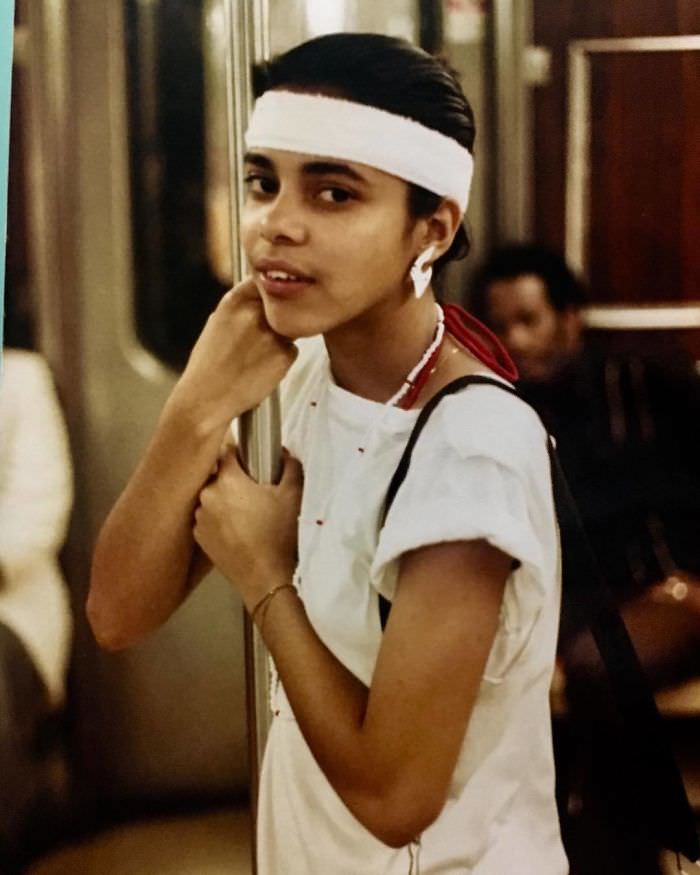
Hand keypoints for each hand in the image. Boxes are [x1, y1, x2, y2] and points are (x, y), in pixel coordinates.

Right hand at [171, 278, 297, 433]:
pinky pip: (291, 351)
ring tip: (255, 359)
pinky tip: (260, 371)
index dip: (269, 294)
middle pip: (281, 306)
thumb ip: (242, 308)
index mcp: (234, 301)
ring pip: (289, 330)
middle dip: (277, 319)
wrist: (207, 399)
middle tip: (260, 340)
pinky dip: (281, 360)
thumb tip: (264, 296)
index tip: (268, 304)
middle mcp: (255, 313)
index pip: (264, 283)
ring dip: (280, 340)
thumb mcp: (218, 324)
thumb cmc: (209, 365)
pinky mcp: (285, 355)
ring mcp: (272, 333)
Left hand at [193, 447, 302, 609]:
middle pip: (218, 475)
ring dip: (225, 500)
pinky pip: (207, 517)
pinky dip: (219, 519)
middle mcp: (207, 496)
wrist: (265, 577)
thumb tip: (283, 455)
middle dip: (234, 480)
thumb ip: (289, 465)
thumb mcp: (293, 494)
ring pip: (211, 497)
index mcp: (227, 480)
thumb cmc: (278, 537)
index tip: (251, 461)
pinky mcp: (199, 536)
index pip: (226, 450)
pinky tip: (238, 529)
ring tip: (247, 513)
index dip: (241, 454)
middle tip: (254, 491)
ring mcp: (200, 517)